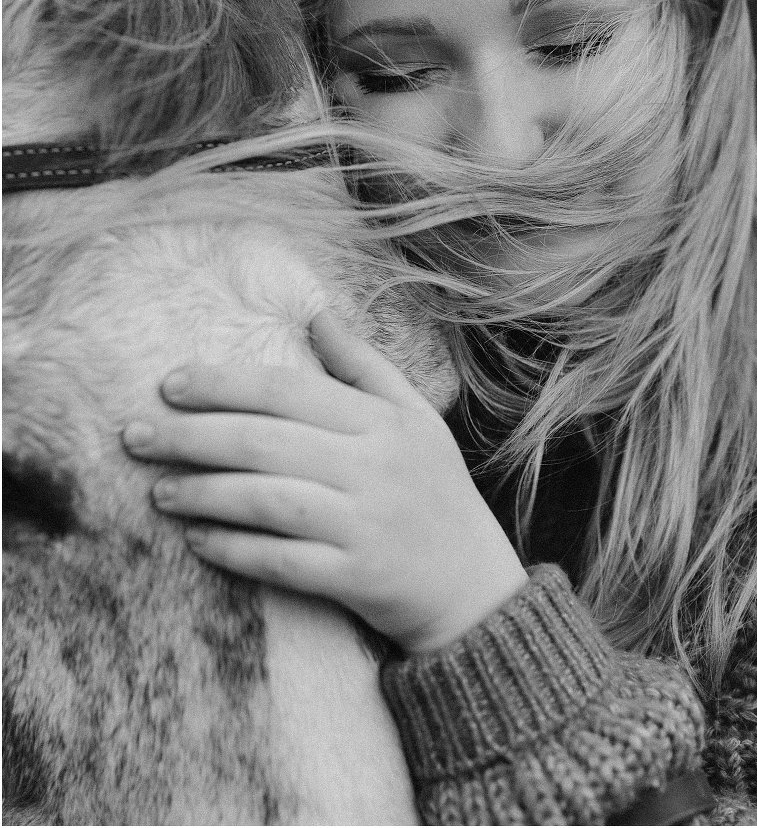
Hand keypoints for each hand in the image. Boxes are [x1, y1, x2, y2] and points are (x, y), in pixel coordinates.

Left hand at [122, 309, 527, 653]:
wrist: (475, 589)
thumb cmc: (437, 492)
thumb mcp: (416, 418)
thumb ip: (364, 366)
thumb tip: (318, 313)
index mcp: (383, 422)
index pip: (289, 390)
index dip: (224, 384)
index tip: (170, 383)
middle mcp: (374, 467)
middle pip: (266, 442)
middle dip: (192, 436)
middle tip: (135, 434)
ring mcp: (366, 524)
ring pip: (267, 501)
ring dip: (204, 493)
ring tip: (157, 491)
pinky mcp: (358, 578)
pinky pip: (283, 562)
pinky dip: (235, 550)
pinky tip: (197, 541)